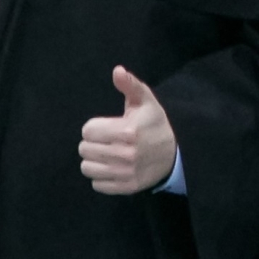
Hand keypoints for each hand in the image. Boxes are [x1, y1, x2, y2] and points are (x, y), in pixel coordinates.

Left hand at [78, 66, 175, 194]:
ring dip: (94, 160)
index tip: (107, 127)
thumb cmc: (154, 124)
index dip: (95, 127)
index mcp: (126, 131)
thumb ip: (130, 85)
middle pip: (84, 149)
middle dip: (93, 143)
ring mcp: (124, 172)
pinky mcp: (125, 187)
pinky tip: (113, 167)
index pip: (87, 131)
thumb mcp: (145, 101)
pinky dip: (101, 176)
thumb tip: (117, 70)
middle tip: (107, 140)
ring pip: (87, 168)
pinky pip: (96, 184)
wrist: (173, 155)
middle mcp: (124, 154)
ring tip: (107, 154)